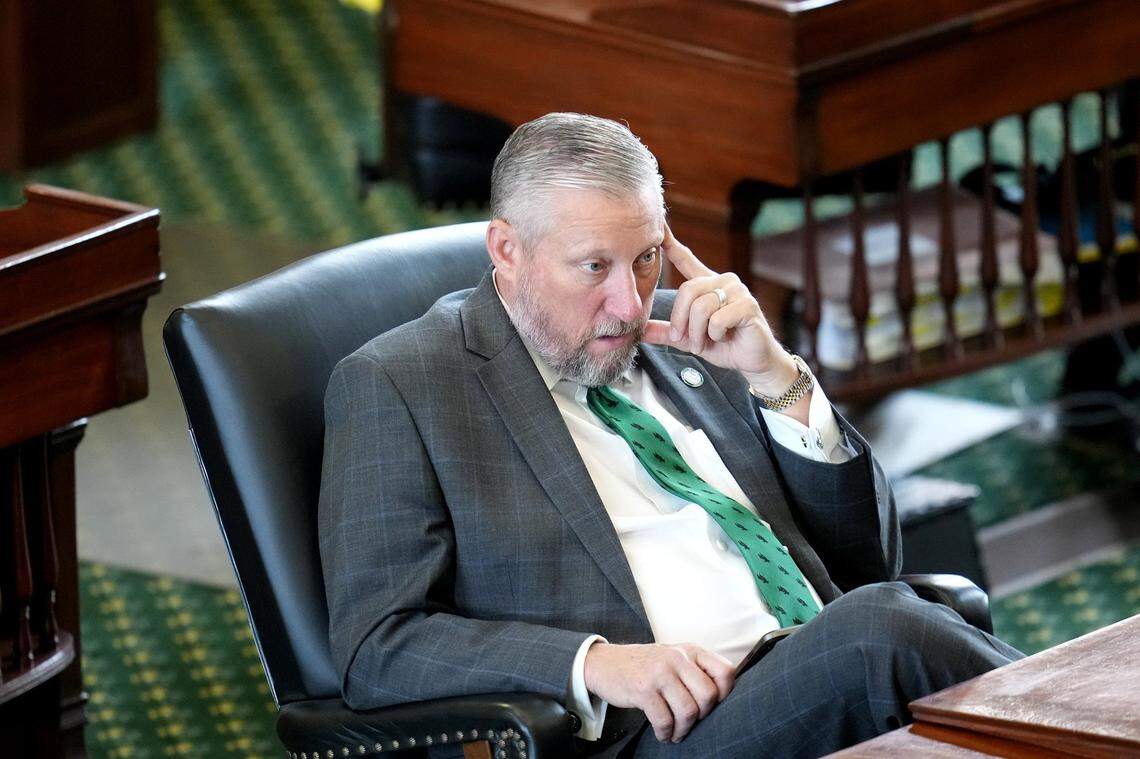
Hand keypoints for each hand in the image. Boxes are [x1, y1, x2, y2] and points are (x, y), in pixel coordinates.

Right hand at [583, 641, 734, 742]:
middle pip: (708, 696)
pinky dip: (665, 733)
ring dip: (683, 729)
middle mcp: (677, 657)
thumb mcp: (673, 657)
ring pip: (688, 711)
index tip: (711, 705)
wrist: (604, 663)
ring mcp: (659, 673)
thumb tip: (722, 696)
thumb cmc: (645, 665)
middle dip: (702, 717)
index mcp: (690, 650)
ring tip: (676, 733)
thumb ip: (696, 669)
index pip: (725, 672)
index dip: (725, 694)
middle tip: (691, 722)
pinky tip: (663, 733)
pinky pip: (664, 720)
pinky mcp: (643, 690)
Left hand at [643, 225, 797, 397]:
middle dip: (681, 321)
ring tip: (704, 342)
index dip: (671, 244)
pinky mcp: (747, 305)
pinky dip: (715, 335)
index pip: (686, 260)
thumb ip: (667, 332)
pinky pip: (717, 320)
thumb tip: (640, 331)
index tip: (660, 229)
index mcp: (707, 285)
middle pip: (686, 291)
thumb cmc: (724, 345)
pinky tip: (725, 337)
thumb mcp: (689, 338)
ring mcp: (736, 291)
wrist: (752, 360)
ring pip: (701, 307)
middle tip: (685, 340)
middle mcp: (722, 281)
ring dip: (697, 332)